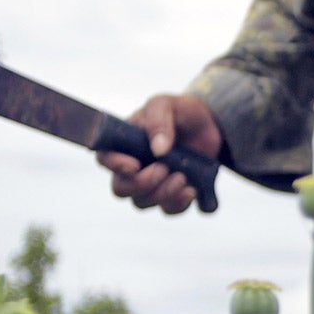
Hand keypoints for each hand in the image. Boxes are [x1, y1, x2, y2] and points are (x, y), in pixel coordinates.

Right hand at [100, 94, 222, 214]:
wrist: (209, 124)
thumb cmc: (179, 111)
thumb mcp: (167, 104)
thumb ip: (159, 120)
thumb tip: (157, 149)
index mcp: (124, 142)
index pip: (105, 158)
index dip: (114, 165)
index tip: (134, 165)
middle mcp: (133, 166)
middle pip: (121, 188)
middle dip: (142, 184)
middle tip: (164, 168)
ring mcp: (151, 183)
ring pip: (142, 202)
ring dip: (162, 194)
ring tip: (183, 176)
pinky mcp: (171, 194)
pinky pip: (167, 210)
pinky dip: (179, 204)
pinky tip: (192, 190)